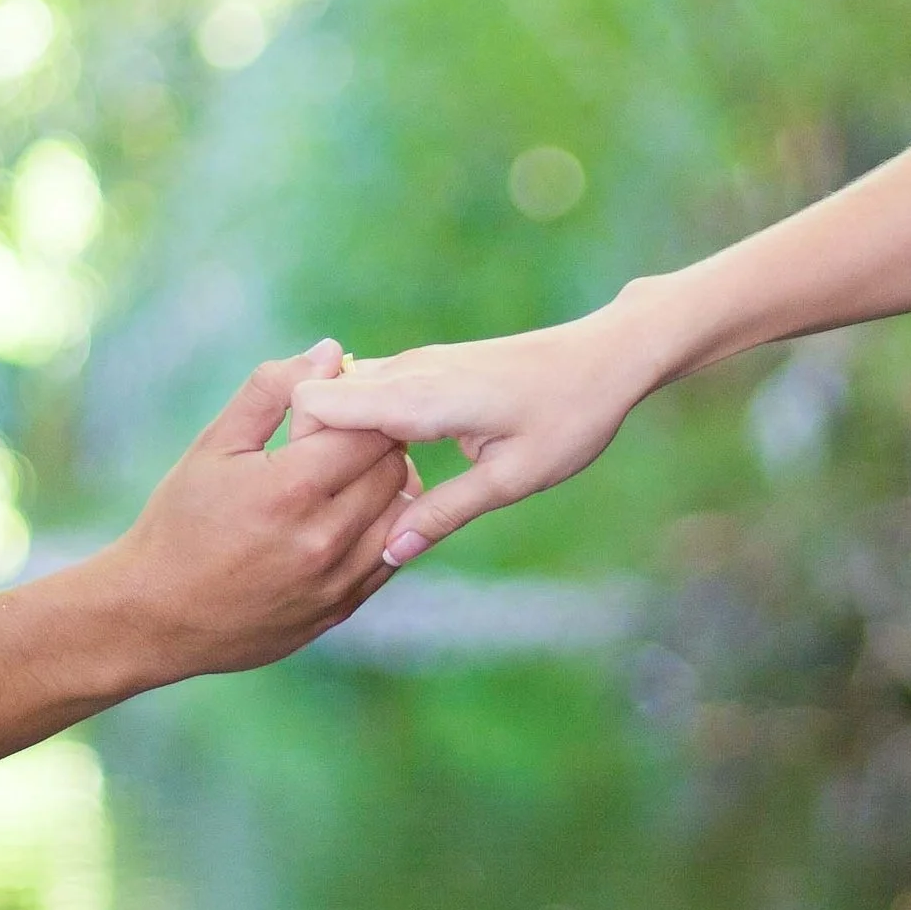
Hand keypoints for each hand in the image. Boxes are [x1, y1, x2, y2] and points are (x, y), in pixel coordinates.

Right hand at [89, 339, 416, 677]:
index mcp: (289, 489)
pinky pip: (391, 557)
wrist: (156, 616)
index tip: (342, 407)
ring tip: (350, 475)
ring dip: (388, 487)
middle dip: (379, 443)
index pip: (369, 431)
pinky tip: (350, 516)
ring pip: (403, 515)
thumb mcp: (213, 447)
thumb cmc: (179, 523)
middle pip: (393, 470)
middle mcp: (322, 539)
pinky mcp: (341, 609)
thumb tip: (330, 351)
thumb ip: (272, 392)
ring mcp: (335, 581)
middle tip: (350, 435)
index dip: (362, 410)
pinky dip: (382, 529)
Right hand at [288, 308, 659, 565]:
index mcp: (422, 397)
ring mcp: (416, 364)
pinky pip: (371, 391)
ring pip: (343, 393)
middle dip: (314, 449)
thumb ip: (447, 513)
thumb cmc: (570, 416)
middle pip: (320, 398)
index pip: (318, 402)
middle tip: (335, 503)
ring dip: (341, 440)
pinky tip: (393, 466)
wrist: (607, 357)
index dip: (303, 447)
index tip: (317, 492)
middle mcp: (409, 372)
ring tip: (362, 490)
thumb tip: (392, 552)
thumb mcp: (512, 478)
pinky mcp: (427, 366)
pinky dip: (365, 427)